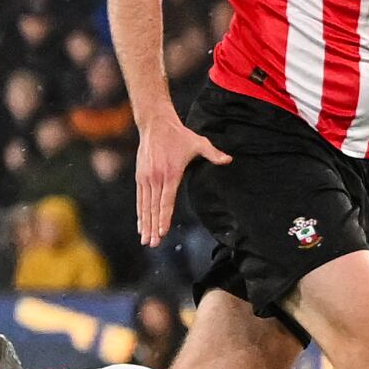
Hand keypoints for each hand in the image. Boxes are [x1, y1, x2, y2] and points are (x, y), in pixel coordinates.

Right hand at [135, 112, 229, 247]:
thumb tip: (229, 160)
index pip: (166, 201)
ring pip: (145, 206)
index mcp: (170, 174)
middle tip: (153, 243)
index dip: (164, 218)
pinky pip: (140, 199)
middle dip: (153, 227)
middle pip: (154, 208)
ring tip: (145, 240)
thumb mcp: (198, 142)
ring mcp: (146, 178)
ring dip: (145, 224)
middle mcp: (155, 178)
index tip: (162, 232)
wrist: (155, 124)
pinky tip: (141, 226)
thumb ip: (213, 153)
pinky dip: (140, 214)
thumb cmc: (179, 135)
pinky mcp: (140, 177)